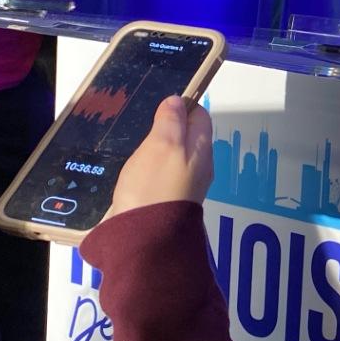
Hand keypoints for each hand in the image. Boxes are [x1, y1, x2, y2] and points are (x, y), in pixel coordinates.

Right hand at [106, 96, 214, 219]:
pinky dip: (153, 170)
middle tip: (145, 129)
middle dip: (170, 130)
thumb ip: (171, 121)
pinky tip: (137, 174)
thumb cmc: (154, 185)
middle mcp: (200, 167)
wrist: (145, 239)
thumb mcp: (162, 144)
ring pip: (177, 158)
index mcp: (202, 149)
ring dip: (160, 151)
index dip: (182, 107)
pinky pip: (165, 177)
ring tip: (138, 150)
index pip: (200, 117)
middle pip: (189, 138)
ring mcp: (187, 187)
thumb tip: (178, 101)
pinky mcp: (170, 203)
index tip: (160, 108)